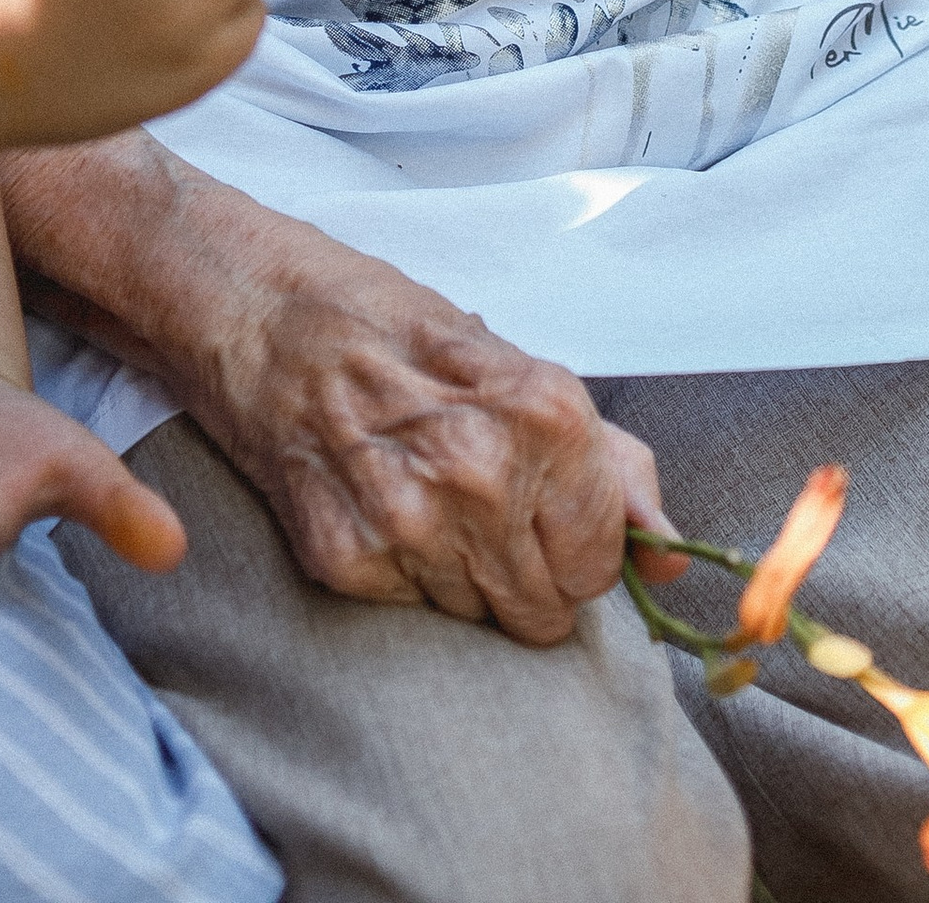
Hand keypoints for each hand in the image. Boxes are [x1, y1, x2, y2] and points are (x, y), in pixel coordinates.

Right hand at [171, 196, 675, 645]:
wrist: (259, 308)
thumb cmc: (389, 324)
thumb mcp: (514, 366)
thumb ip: (608, 461)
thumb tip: (669, 548)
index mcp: (545, 414)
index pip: (600, 563)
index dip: (576, 545)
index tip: (545, 516)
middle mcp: (484, 472)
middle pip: (546, 609)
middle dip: (525, 572)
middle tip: (478, 507)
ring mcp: (412, 521)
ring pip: (479, 619)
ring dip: (461, 576)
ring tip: (420, 494)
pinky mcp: (347, 558)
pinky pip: (411, 611)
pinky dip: (399, 573)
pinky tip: (375, 502)